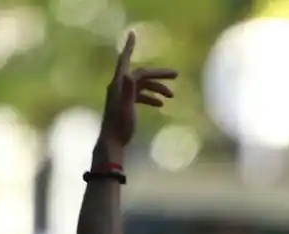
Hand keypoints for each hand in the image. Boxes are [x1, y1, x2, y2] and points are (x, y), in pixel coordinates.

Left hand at [98, 30, 176, 154]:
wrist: (112, 144)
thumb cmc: (119, 127)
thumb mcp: (126, 108)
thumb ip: (128, 91)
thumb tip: (129, 74)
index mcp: (118, 84)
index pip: (125, 61)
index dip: (129, 47)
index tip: (132, 34)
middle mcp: (119, 87)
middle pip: (142, 74)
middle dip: (159, 74)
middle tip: (176, 74)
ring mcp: (123, 95)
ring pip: (143, 85)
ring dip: (157, 88)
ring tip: (172, 96)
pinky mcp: (126, 105)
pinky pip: (141, 96)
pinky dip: (151, 97)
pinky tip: (161, 104)